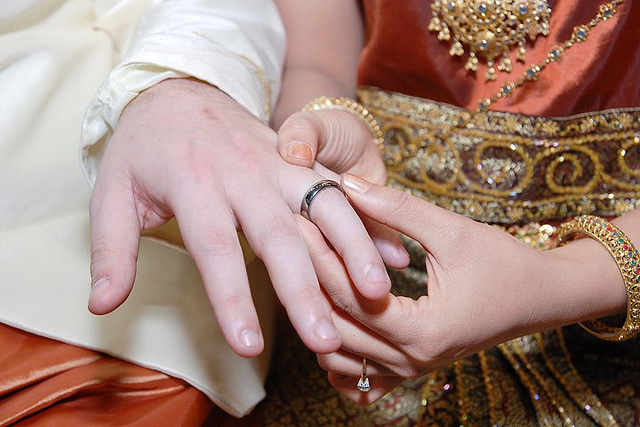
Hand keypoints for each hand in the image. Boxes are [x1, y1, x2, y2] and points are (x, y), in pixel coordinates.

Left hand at [87, 79, 393, 356]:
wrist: (180, 90)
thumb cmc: (145, 148)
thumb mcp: (112, 192)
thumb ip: (111, 249)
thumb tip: (103, 306)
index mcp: (194, 182)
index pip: (215, 248)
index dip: (232, 298)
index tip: (248, 346)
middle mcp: (243, 172)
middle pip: (279, 235)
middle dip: (305, 289)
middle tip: (325, 339)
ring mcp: (277, 163)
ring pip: (323, 206)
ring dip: (353, 250)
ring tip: (375, 293)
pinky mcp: (299, 159)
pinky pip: (339, 190)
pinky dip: (368, 222)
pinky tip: (391, 254)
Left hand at [301, 174, 625, 403]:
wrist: (540, 298)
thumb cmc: (502, 262)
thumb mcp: (451, 229)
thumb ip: (396, 207)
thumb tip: (344, 184)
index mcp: (421, 330)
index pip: (349, 296)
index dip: (318, 255)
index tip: (298, 219)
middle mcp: (411, 360)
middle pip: (336, 326)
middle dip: (308, 281)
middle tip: (288, 241)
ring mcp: (410, 370)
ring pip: (339, 355)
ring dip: (318, 316)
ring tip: (304, 272)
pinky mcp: (411, 367)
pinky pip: (360, 374)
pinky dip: (338, 351)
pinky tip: (327, 321)